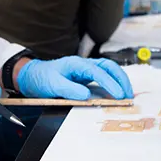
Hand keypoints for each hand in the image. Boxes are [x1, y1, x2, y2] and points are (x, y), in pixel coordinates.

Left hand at [17, 57, 133, 100]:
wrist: (33, 76)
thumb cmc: (42, 78)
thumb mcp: (53, 86)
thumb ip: (69, 90)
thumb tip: (87, 96)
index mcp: (76, 64)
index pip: (98, 72)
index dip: (110, 83)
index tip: (118, 95)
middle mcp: (83, 65)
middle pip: (109, 66)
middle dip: (121, 79)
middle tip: (128, 94)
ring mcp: (86, 70)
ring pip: (108, 71)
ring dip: (119, 81)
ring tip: (127, 95)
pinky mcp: (86, 77)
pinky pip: (104, 78)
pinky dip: (113, 84)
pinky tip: (117, 93)